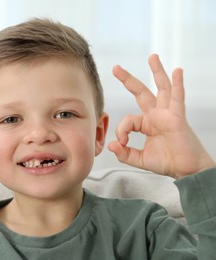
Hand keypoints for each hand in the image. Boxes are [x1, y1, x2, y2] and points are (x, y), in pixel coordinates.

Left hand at [108, 54, 214, 178]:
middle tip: (116, 67)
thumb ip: (125, 154)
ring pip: (161, 88)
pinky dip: (178, 84)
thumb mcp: (140, 159)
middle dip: (128, 79)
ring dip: (157, 72)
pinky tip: (177, 71)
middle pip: (141, 92)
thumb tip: (111, 145)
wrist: (186, 170)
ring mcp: (168, 114)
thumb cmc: (167, 162)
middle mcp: (156, 115)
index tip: (122, 143)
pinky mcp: (178, 118)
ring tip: (152, 57)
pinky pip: (178, 98)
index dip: (121, 130)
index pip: (128, 120)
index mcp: (146, 123)